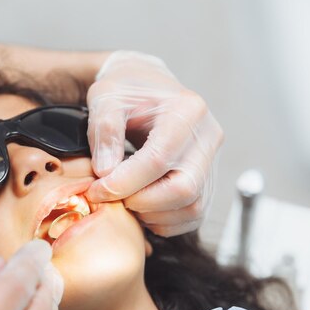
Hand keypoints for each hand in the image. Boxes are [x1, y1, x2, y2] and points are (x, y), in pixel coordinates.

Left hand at [85, 51, 223, 236]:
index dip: (124, 182)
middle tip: (112, 199)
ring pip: (192, 206)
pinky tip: (142, 209)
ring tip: (125, 202)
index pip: (158, 159)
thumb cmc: (126, 90)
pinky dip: (166, 222)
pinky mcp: (209, 180)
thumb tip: (106, 172)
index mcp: (186, 110)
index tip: (96, 191)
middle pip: (183, 188)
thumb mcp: (106, 97)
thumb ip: (104, 130)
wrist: (148, 87)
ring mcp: (212, 160)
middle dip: (141, 203)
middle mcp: (208, 136)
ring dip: (153, 215)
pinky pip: (195, 214)